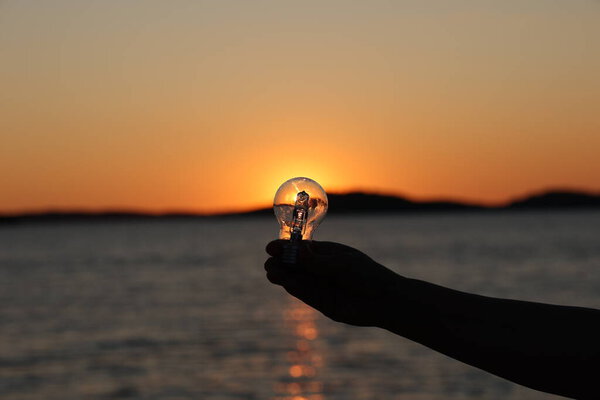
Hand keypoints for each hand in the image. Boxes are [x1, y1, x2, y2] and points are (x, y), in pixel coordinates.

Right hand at [264, 240, 402, 326]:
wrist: (384, 300)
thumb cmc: (367, 275)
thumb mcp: (342, 264)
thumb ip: (318, 261)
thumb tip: (296, 252)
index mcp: (326, 253)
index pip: (301, 249)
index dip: (285, 247)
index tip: (271, 247)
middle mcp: (320, 269)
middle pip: (294, 264)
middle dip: (281, 262)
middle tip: (270, 262)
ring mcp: (320, 286)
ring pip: (296, 280)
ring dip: (283, 276)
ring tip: (272, 272)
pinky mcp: (321, 303)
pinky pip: (304, 294)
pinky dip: (294, 288)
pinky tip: (286, 282)